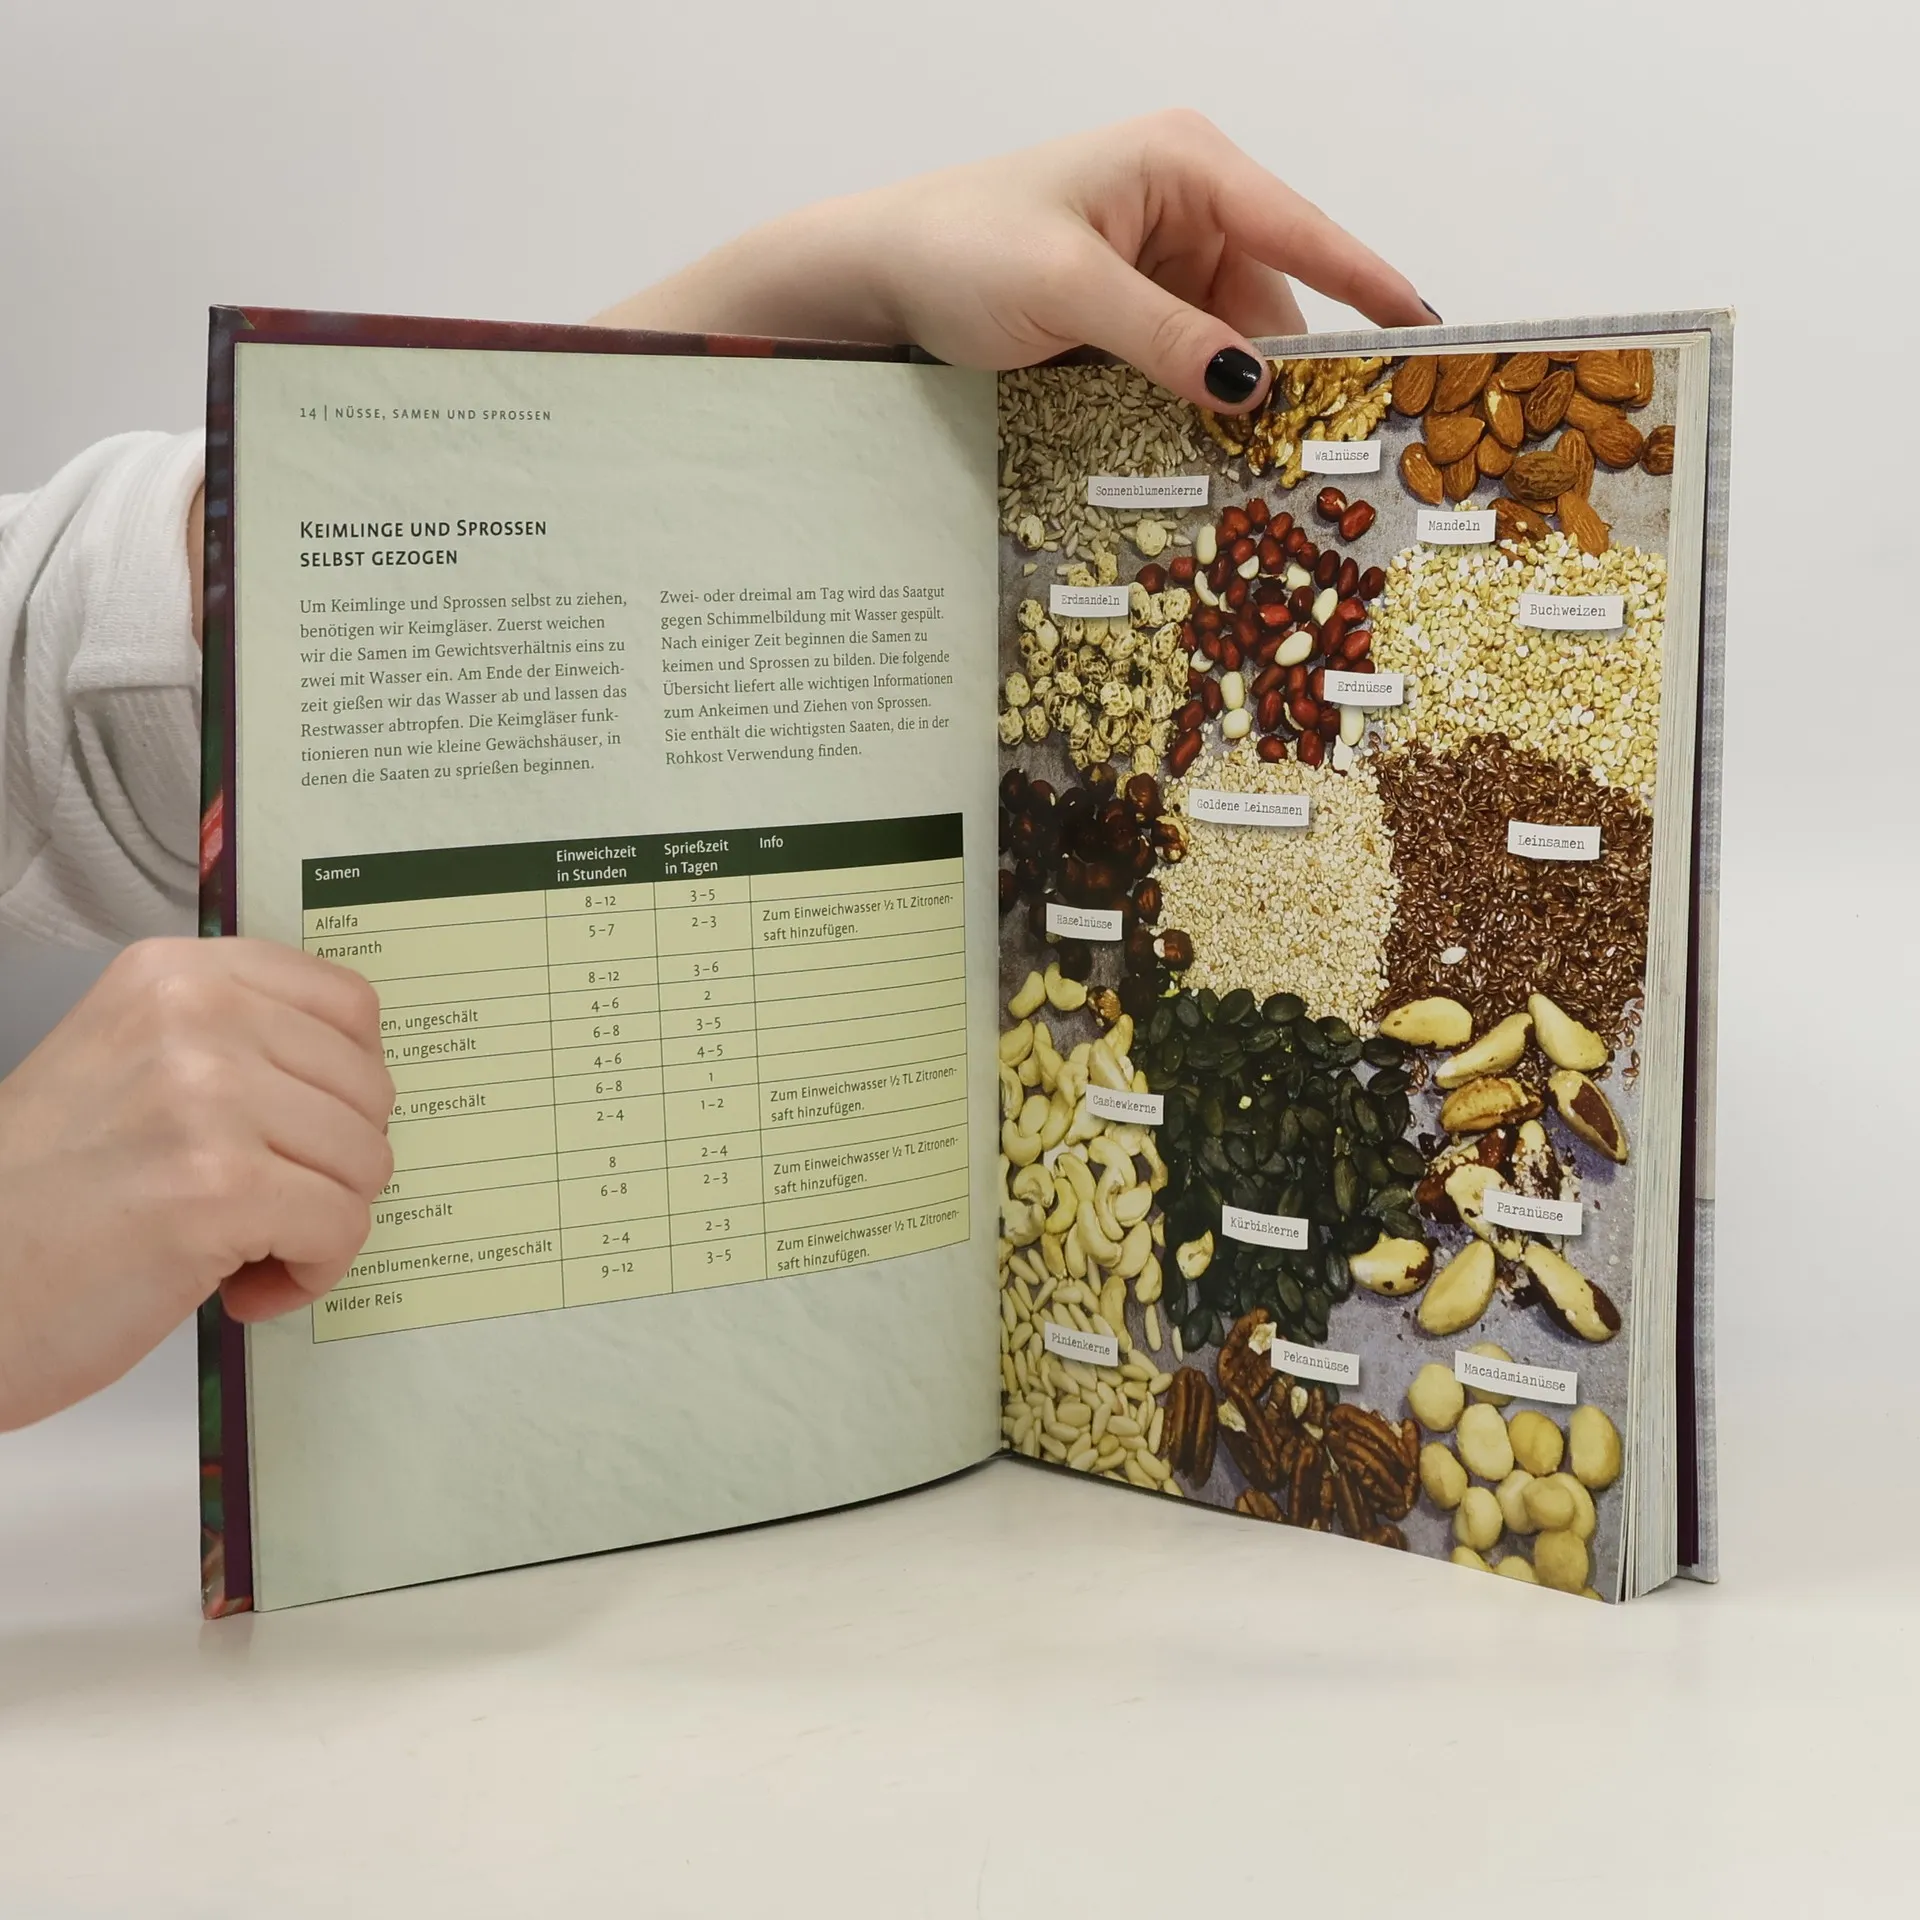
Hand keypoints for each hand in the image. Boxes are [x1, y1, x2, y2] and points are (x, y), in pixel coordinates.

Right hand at [0, 939, 394, 1429]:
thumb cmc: (43, 1198)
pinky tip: (239, 1288)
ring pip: (366, 1160)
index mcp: (175, 975)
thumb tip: (356, 1067)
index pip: (348, 1004)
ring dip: (319, 1224)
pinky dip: (308, 1273)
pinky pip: (340, 1227)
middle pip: (368, 1089)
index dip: (348, 1085)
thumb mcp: (127, 1064)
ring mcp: (208, 1098)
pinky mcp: (220, 1189)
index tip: (302, 1132)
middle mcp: (194, 1016)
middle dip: (333, 1164)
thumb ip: (232, 1043)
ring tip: (241, 1246)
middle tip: (260, 1204)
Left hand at [596, 111, 1431, 410]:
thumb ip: (1166, 338)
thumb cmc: (958, 249)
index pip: (1303, 228)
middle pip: (1273, 295)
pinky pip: (1187, 357)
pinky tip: (1208, 452)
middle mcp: (1182, 202)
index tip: (1433, 336)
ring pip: (1231, 339)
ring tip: (1267, 470)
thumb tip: (1251, 386)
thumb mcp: (1067, 293)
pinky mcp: (1129, 307)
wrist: (874, 273)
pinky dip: (1195, 402)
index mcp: (1183, 165)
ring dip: (1237, 400)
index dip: (1371, 287)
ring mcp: (1156, 257)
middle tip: (1331, 452)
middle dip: (1292, 371)